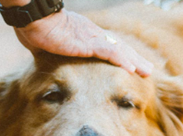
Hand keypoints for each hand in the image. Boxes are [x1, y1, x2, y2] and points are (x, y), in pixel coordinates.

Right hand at [14, 9, 153, 76]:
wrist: (33, 17)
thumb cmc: (36, 28)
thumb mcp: (47, 45)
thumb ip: (53, 51)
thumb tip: (44, 57)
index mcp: (86, 36)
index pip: (110, 47)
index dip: (123, 55)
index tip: (133, 65)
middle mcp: (93, 35)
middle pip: (120, 48)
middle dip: (135, 59)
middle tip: (148, 70)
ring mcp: (92, 38)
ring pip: (120, 50)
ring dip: (134, 61)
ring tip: (147, 72)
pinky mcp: (87, 43)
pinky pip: (109, 52)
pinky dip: (121, 60)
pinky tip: (131, 69)